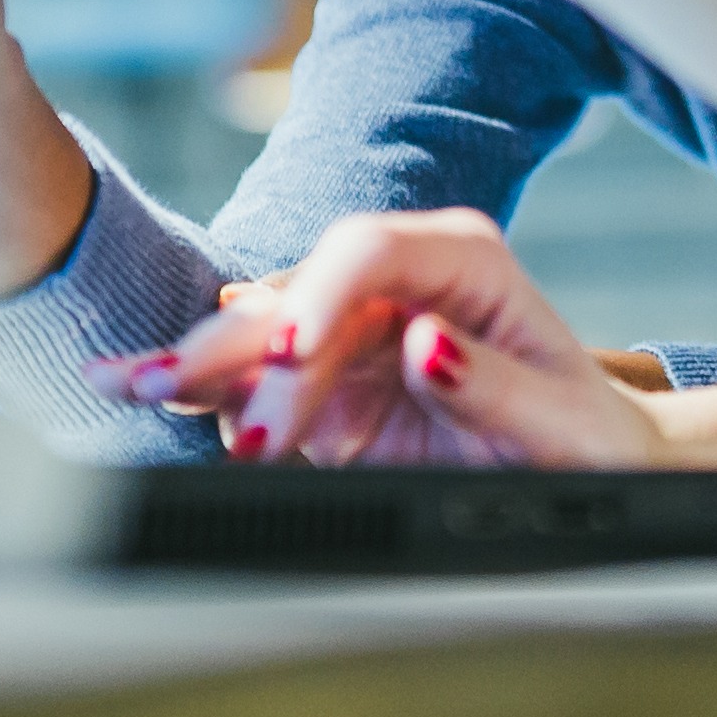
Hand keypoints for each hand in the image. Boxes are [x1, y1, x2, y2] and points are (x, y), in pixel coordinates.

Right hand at [114, 210, 661, 470]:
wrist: (584, 465)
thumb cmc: (584, 436)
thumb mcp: (559, 421)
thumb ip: (491, 384)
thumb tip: (421, 344)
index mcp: (462, 262)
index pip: (371, 250)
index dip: (322, 292)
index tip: (291, 347)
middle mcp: (395, 283)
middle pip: (299, 291)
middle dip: (241, 341)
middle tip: (188, 390)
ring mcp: (350, 330)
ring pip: (260, 335)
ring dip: (202, 366)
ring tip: (135, 390)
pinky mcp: (320, 384)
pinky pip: (250, 381)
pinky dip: (196, 391)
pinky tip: (132, 390)